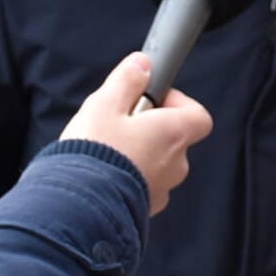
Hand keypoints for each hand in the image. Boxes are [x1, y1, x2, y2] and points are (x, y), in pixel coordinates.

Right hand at [60, 54, 211, 215]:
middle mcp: (175, 164)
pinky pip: (143, 187)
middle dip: (150, 129)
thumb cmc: (93, 155)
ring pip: (158, 165)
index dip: (177, 103)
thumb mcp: (104, 105)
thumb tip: (142, 65)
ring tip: (107, 151)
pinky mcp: (145, 210)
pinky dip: (129, 178)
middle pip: (174, 139)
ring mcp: (162, 190)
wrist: (77, 208)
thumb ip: (127, 80)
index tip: (152, 100)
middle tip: (120, 124)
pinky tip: (103, 174)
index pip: (198, 115)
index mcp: (173, 134)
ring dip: (139, 155)